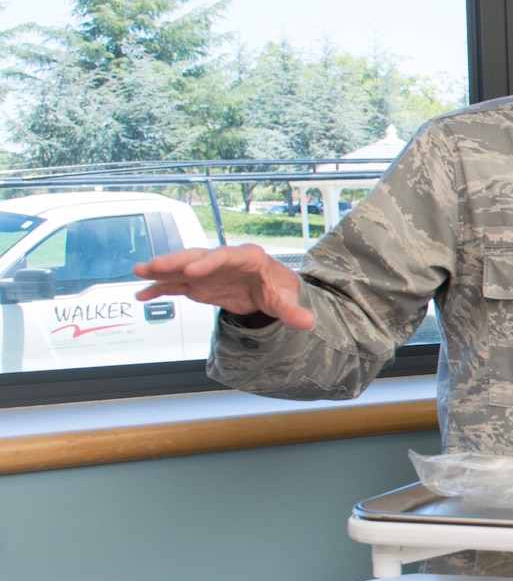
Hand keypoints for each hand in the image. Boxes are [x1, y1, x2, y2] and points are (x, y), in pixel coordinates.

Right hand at [135, 245, 313, 330]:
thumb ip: (292, 311)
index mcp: (248, 258)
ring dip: (160, 270)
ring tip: (139, 272)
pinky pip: (176, 284)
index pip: (226, 256)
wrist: (269, 289)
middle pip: (197, 256)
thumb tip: (306, 323)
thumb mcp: (287, 299)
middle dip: (175, 261)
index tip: (193, 270)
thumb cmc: (278, 288)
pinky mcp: (198, 283)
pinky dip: (160, 288)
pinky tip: (142, 293)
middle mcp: (223, 260)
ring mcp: (207, 271)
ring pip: (181, 267)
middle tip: (154, 266)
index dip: (209, 262)